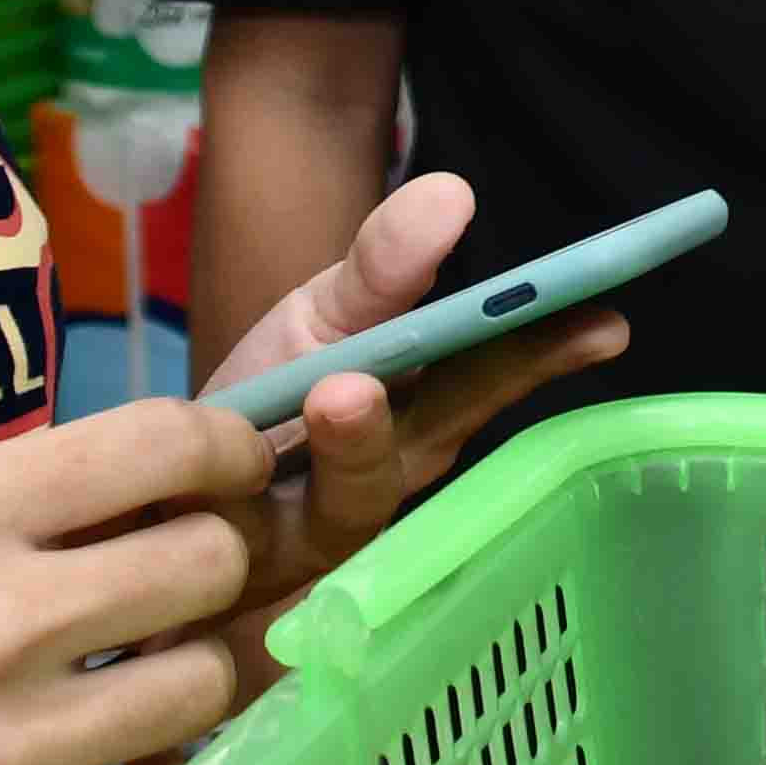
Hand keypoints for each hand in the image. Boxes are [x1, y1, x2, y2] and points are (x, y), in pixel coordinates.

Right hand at [0, 394, 275, 764]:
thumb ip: (14, 504)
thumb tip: (163, 480)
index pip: (162, 438)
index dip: (228, 448)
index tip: (236, 468)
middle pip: (208, 561)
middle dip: (211, 564)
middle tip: (180, 589)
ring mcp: (6, 749)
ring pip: (205, 684)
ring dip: (189, 678)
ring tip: (139, 685)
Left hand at [197, 174, 629, 667]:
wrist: (157, 499)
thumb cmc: (260, 408)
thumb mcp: (318, 318)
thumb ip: (381, 265)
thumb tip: (455, 191)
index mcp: (425, 405)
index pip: (500, 369)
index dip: (552, 345)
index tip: (608, 320)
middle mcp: (396, 469)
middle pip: (455, 425)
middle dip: (503, 379)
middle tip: (541, 331)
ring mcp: (329, 528)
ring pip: (362, 492)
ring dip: (359, 441)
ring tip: (344, 392)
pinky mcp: (255, 572)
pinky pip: (264, 546)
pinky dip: (254, 499)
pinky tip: (244, 460)